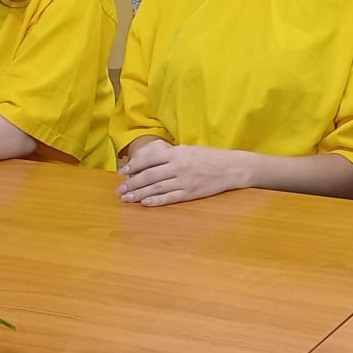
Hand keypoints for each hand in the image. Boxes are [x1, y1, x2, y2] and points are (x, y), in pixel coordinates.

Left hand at [117, 141, 247, 205]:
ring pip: (156, 188)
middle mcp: (179, 167)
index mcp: (177, 153)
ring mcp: (184, 181)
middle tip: (120, 190)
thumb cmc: (210, 157)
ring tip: (127, 198)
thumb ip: (171, 154)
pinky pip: (169, 198)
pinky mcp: (190, 193)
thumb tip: (149, 160)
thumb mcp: (189, 149)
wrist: (232, 168)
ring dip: (140, 194)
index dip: (134, 166)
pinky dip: (156, 201)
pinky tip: (145, 203)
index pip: (150, 159)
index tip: (124, 172)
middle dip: (132, 183)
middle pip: (149, 176)